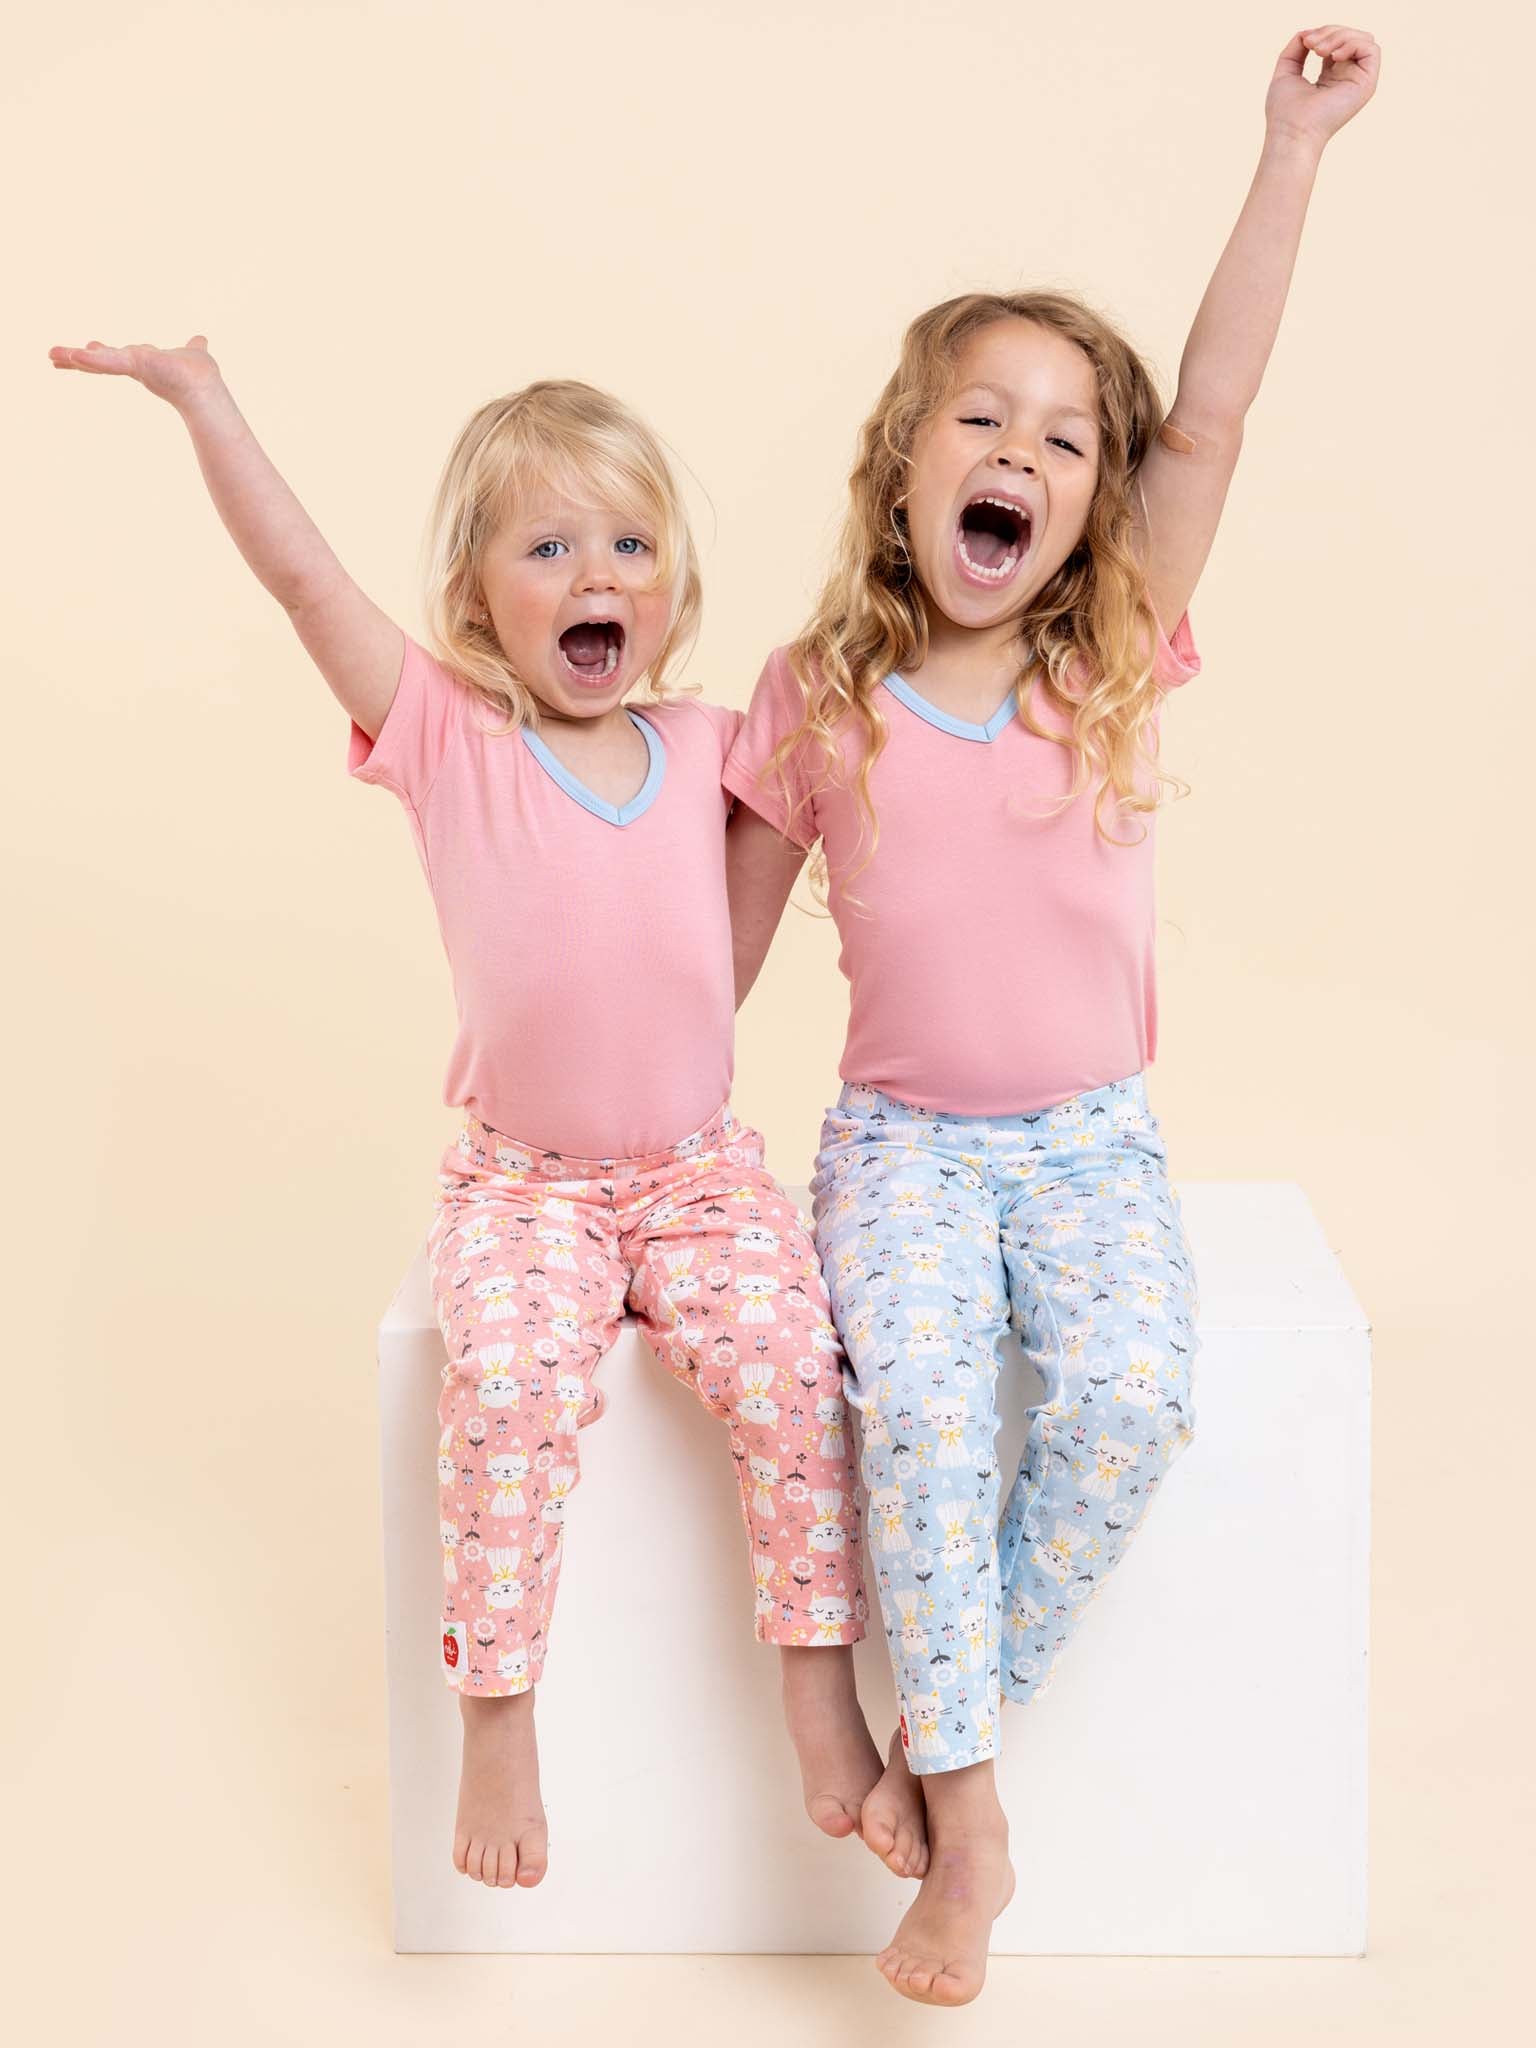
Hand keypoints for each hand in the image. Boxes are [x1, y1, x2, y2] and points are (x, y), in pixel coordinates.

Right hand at [47, 333, 222, 407]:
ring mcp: (133, 367)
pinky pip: (109, 361)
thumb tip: (201, 339)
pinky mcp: (134, 366)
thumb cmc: (200, 375)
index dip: (104, 353)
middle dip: (79, 357)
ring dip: (76, 357)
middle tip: (54, 354)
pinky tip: (74, 355)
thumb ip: (193, 346)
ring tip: (53, 354)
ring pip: (100, 361)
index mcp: (145, 362)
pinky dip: (93, 359)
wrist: (204, 389)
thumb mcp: (194, 352)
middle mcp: (136, 366)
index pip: (118, 357)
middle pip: (102, 360)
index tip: (90, 345)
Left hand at [1267, 26, 1379, 147]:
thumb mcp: (1286, 70)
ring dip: (1339, 36)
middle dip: (1330, 31)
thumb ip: (1296, 49)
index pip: (1337, 41)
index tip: (1304, 41)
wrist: (1291, 134)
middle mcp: (1347, 77)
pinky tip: (1334, 56)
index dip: (1323, 33)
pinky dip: (1352, 44)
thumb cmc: (1285, 112)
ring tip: (1319, 50)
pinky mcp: (1367, 84)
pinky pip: (1371, 49)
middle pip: (1350, 36)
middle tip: (1310, 44)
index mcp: (1330, 75)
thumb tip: (1306, 32)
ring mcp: (1358, 81)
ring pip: (1362, 39)